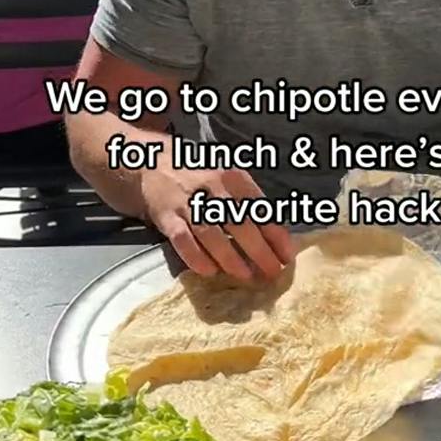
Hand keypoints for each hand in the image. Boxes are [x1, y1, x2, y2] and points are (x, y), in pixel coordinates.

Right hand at [140, 162, 295, 281]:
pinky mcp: (166, 216)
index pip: (261, 210)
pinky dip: (196, 258)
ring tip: (246, 275)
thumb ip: (249, 200)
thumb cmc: (201, 175)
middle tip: (272, 273)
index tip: (287, 256)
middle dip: (259, 252)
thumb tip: (275, 235)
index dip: (276, 235)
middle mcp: (213, 189)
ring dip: (231, 258)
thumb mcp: (230, 178)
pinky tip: (210, 271)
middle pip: (240, 225)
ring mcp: (188, 203)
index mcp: (235, 178)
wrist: (152, 164)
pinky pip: (182, 240)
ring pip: (212, 235)